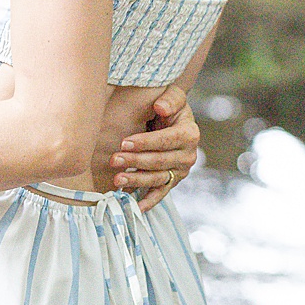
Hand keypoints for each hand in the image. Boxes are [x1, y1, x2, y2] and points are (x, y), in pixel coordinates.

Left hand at [97, 86, 201, 210]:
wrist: (171, 119)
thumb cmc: (168, 106)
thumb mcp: (173, 97)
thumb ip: (170, 99)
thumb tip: (160, 107)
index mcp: (189, 133)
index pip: (167, 140)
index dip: (146, 143)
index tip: (124, 143)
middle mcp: (188, 155)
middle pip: (160, 161)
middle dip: (136, 161)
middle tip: (114, 160)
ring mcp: (180, 171)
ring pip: (157, 178)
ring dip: (137, 180)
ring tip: (117, 180)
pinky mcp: (172, 181)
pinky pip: (160, 193)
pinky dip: (149, 202)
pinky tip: (135, 208)